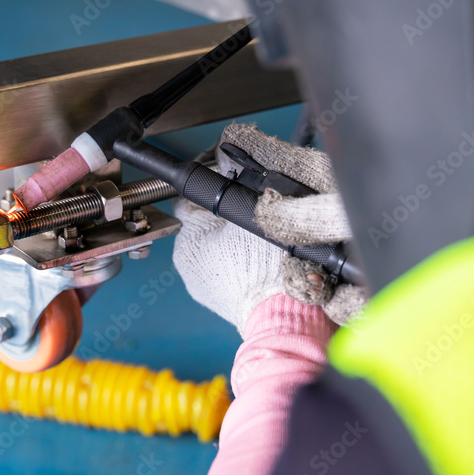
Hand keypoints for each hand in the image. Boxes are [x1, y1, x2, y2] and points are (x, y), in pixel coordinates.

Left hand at [172, 123, 368, 332]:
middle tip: (254, 207)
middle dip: (227, 211)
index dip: (214, 183)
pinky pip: (228, 267)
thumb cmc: (268, 272)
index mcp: (188, 241)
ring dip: (236, 236)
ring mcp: (204, 284)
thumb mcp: (251, 213)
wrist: (285, 318)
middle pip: (206, 221)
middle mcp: (188, 264)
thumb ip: (234, 184)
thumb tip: (225, 156)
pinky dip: (242, 260)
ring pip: (219, 244)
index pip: (193, 199)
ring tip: (261, 237)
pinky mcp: (221, 299)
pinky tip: (261, 260)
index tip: (230, 175)